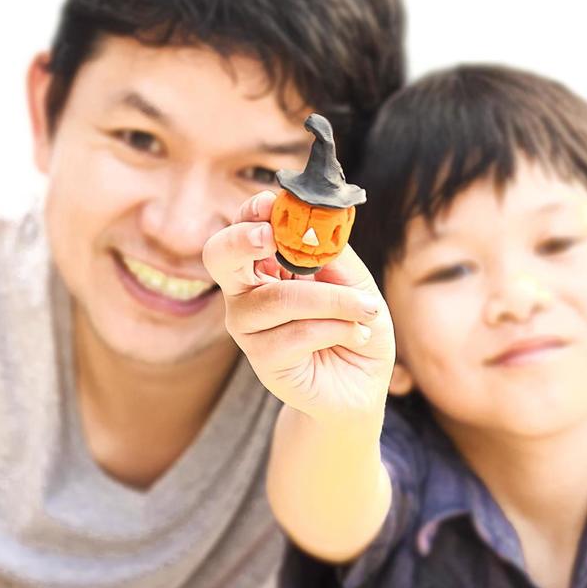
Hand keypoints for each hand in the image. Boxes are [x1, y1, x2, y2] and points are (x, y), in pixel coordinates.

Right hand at [202, 191, 394, 423]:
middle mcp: (248, 293)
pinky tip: (356, 335)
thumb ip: (335, 254)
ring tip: (367, 310)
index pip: (244, 228)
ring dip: (333, 300)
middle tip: (269, 235)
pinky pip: (296, 333)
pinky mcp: (262, 360)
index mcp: (267, 265)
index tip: (270, 203)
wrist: (363, 384)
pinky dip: (336, 329)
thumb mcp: (357, 283)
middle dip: (242, 240)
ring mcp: (249, 328)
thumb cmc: (356, 327)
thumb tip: (321, 223)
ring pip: (278, 298)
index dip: (251, 212)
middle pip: (219, 256)